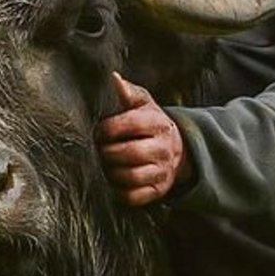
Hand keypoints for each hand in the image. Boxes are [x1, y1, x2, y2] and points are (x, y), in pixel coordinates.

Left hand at [96, 72, 192, 205]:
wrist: (176, 149)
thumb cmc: (150, 124)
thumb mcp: (144, 105)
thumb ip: (129, 93)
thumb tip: (114, 78)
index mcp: (158, 123)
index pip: (130, 125)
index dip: (108, 129)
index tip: (98, 131)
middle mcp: (163, 148)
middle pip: (130, 153)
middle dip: (107, 152)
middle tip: (98, 149)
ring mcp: (162, 171)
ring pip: (131, 176)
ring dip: (111, 172)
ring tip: (104, 164)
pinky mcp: (157, 190)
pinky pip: (134, 197)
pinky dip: (119, 191)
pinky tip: (113, 180)